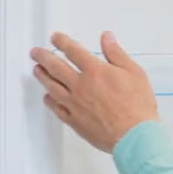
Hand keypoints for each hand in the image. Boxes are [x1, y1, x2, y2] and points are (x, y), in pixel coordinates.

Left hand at [30, 31, 158, 153]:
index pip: (73, 51)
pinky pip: (57, 109)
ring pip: (52, 87)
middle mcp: (80, 86)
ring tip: (37, 70)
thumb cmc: (137, 106)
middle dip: (43, 57)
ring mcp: (75, 104)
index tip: (55, 38)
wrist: (134, 136)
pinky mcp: (74, 121)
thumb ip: (116, 54)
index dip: (62, 42)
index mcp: (95, 71)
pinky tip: (47, 98)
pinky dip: (50, 101)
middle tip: (35, 52)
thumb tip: (106, 37)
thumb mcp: (134, 72)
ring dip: (42, 77)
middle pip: (56, 67)